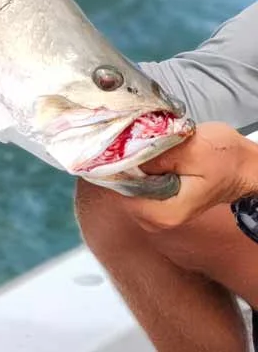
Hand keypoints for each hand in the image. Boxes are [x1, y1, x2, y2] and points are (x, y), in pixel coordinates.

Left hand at [120, 121, 257, 230]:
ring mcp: (155, 213)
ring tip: (152, 149)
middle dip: (125, 164)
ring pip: (126, 186)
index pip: (119, 191)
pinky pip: (135, 185)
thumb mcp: (192, 150)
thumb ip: (157, 156)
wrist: (245, 166)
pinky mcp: (157, 203)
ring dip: (133, 165)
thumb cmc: (225, 158)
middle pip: (120, 189)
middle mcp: (155, 220)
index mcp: (164, 214)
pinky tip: (154, 157)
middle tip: (140, 143)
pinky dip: (140, 169)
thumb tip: (123, 154)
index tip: (124, 146)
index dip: (118, 166)